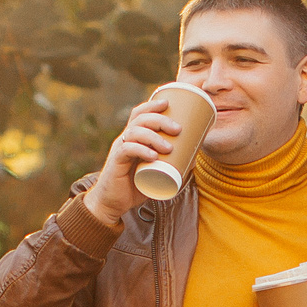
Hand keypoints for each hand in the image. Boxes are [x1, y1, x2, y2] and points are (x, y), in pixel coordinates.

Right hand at [83, 95, 183, 228]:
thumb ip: (172, 164)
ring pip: (135, 132)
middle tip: (178, 129)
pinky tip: (153, 156)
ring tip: (169, 147)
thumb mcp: (156, 173)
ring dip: (154, 136)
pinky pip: (127, 150)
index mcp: (133, 137)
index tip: (168, 103)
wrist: (112, 204)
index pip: (139, 114)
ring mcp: (119, 150)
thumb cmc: (134, 186)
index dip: (152, 105)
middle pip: (140, 119)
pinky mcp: (116, 163)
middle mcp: (125, 139)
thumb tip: (194, 156)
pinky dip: (141, 150)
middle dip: (160, 120)